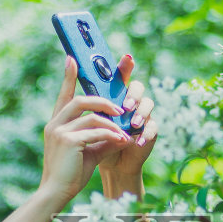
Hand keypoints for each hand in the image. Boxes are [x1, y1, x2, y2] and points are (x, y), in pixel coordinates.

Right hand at [37, 57, 134, 207]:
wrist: (57, 193)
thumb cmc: (71, 174)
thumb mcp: (90, 152)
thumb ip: (103, 140)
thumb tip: (123, 134)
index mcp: (56, 124)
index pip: (64, 95)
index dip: (68, 77)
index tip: (72, 59)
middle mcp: (55, 124)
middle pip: (80, 99)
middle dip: (103, 101)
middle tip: (120, 108)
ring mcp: (60, 131)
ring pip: (90, 115)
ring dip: (111, 121)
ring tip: (124, 128)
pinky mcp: (68, 141)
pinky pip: (95, 131)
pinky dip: (111, 134)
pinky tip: (121, 140)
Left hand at [99, 54, 158, 189]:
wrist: (110, 163)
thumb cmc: (98, 138)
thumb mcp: (90, 119)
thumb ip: (86, 98)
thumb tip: (70, 65)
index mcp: (117, 96)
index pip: (122, 76)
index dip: (126, 66)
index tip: (126, 58)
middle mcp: (132, 101)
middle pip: (137, 87)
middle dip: (132, 94)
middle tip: (125, 106)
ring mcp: (143, 115)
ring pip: (148, 104)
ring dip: (141, 113)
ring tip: (132, 124)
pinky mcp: (150, 131)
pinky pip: (153, 128)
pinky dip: (146, 134)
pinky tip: (138, 141)